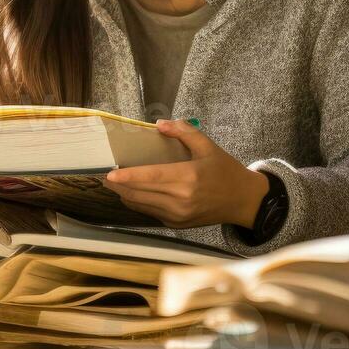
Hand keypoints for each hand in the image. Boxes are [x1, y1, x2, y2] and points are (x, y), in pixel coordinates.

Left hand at [104, 119, 269, 228]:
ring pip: (141, 205)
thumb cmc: (225, 171)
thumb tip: (160, 124)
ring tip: (114, 184)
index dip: (128, 177)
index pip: (150, 178)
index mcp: (188, 178)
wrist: (243, 201)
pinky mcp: (177, 224)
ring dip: (125, 195)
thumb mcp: (208, 146)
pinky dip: (138, 203)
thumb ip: (184, 132)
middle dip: (119, 186)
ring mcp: (178, 215)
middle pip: (140, 193)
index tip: (109, 173)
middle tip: (105, 176)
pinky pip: (150, 213)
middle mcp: (180, 199)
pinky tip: (131, 194)